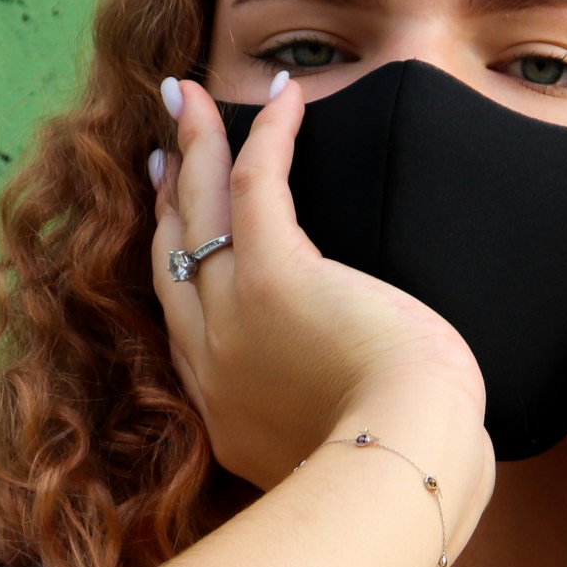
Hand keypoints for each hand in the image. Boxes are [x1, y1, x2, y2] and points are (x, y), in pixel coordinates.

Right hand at [150, 71, 490, 493]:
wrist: (402, 471)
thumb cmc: (402, 471)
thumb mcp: (347, 459)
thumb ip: (335, 431)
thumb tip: (372, 415)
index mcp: (225, 414)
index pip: (185, 322)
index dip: (177, 262)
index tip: (176, 223)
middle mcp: (211, 365)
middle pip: (173, 258)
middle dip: (167, 196)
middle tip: (164, 147)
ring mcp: (233, 319)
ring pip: (198, 213)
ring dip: (193, 146)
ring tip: (187, 95)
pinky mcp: (275, 279)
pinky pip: (254, 187)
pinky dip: (266, 136)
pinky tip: (285, 96)